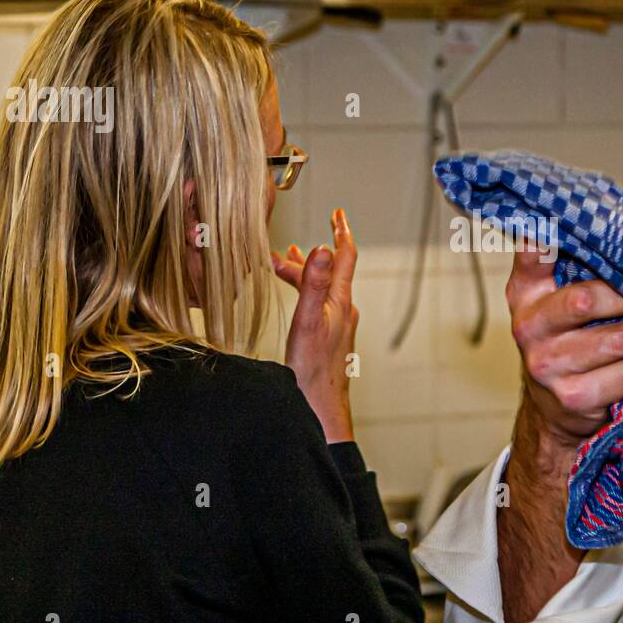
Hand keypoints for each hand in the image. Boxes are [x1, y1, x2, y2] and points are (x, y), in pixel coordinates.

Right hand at [272, 208, 358, 443]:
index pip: (346, 257)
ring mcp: (338, 325)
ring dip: (300, 275)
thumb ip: (314, 284)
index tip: (338, 213)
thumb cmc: (313, 371)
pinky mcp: (330, 338)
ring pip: (320, 289)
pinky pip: (317, 305)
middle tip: (276, 249)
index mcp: (341, 302)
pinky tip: (293, 301)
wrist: (320, 409)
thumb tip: (324, 248)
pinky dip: (303, 294)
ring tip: (277, 265)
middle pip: (328, 272)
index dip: (341, 232)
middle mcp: (343, 311)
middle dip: (303, 258)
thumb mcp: (308, 321)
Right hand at [505, 249, 622, 458]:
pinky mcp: (572, 397)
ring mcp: (547, 365)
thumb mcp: (554, 298)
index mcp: (524, 293)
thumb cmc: (567, 338)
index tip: (581, 227)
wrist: (553, 408)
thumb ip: (569, 263)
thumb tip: (622, 229)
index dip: (549, 237)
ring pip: (616, 341)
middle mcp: (528, 327)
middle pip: (586, 300)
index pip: (533, 254)